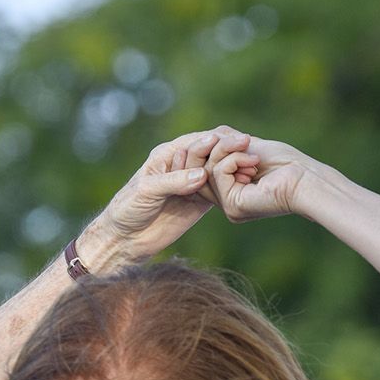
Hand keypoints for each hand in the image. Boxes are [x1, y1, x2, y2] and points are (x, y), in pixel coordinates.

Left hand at [81, 127, 249, 266]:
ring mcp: (192, 183)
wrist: (126, 239)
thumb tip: (202, 174)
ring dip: (234, 168)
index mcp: (167, 155)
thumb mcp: (147, 192)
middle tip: (250, 150)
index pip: (196, 141)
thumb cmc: (128, 209)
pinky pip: (219, 191)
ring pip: (218, 170)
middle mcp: (182, 166)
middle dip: (230, 151)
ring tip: (253, 167)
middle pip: (211, 153)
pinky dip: (232, 187)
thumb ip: (173, 182)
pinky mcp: (200, 201)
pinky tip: (246, 184)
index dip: (216, 140)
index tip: (235, 140)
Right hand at [203, 132, 318, 222]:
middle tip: (243, 139)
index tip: (224, 134)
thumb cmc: (286, 162)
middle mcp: (227, 200)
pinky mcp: (232, 206)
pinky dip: (234, 159)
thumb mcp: (248, 146)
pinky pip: (217, 173)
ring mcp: (228, 205)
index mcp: (231, 189)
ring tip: (252, 150)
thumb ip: (224, 143)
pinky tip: (254, 162)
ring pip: (206, 168)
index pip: (202, 165)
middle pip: (200, 167)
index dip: (207, 146)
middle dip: (217, 145)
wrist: (305, 178)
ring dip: (228, 149)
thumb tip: (203, 137)